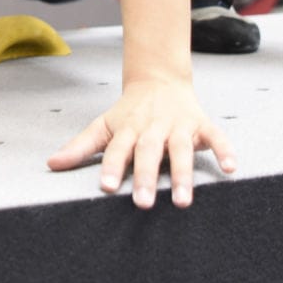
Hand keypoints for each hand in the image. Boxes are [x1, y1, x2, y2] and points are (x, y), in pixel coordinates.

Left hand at [47, 76, 237, 208]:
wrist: (159, 78)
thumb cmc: (129, 111)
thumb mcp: (104, 125)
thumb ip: (81, 146)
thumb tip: (51, 164)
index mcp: (128, 128)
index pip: (118, 149)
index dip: (113, 167)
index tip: (108, 188)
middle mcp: (153, 127)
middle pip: (148, 152)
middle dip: (147, 177)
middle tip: (144, 204)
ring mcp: (179, 125)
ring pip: (181, 150)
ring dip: (183, 174)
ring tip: (184, 201)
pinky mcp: (201, 124)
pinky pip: (216, 137)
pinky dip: (224, 151)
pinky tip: (231, 169)